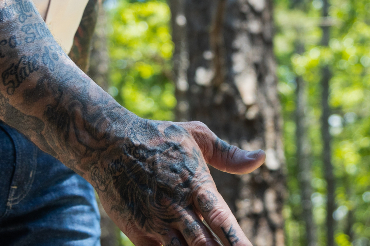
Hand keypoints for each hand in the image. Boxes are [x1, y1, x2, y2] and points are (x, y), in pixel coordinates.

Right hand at [87, 117, 265, 245]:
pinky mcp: (137, 232)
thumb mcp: (196, 135)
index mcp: (196, 185)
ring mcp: (156, 222)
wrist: (107, 143)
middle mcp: (177, 207)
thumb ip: (229, 154)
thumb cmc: (157, 137)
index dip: (237, 239)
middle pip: (204, 244)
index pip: (222, 219)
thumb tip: (261, 158)